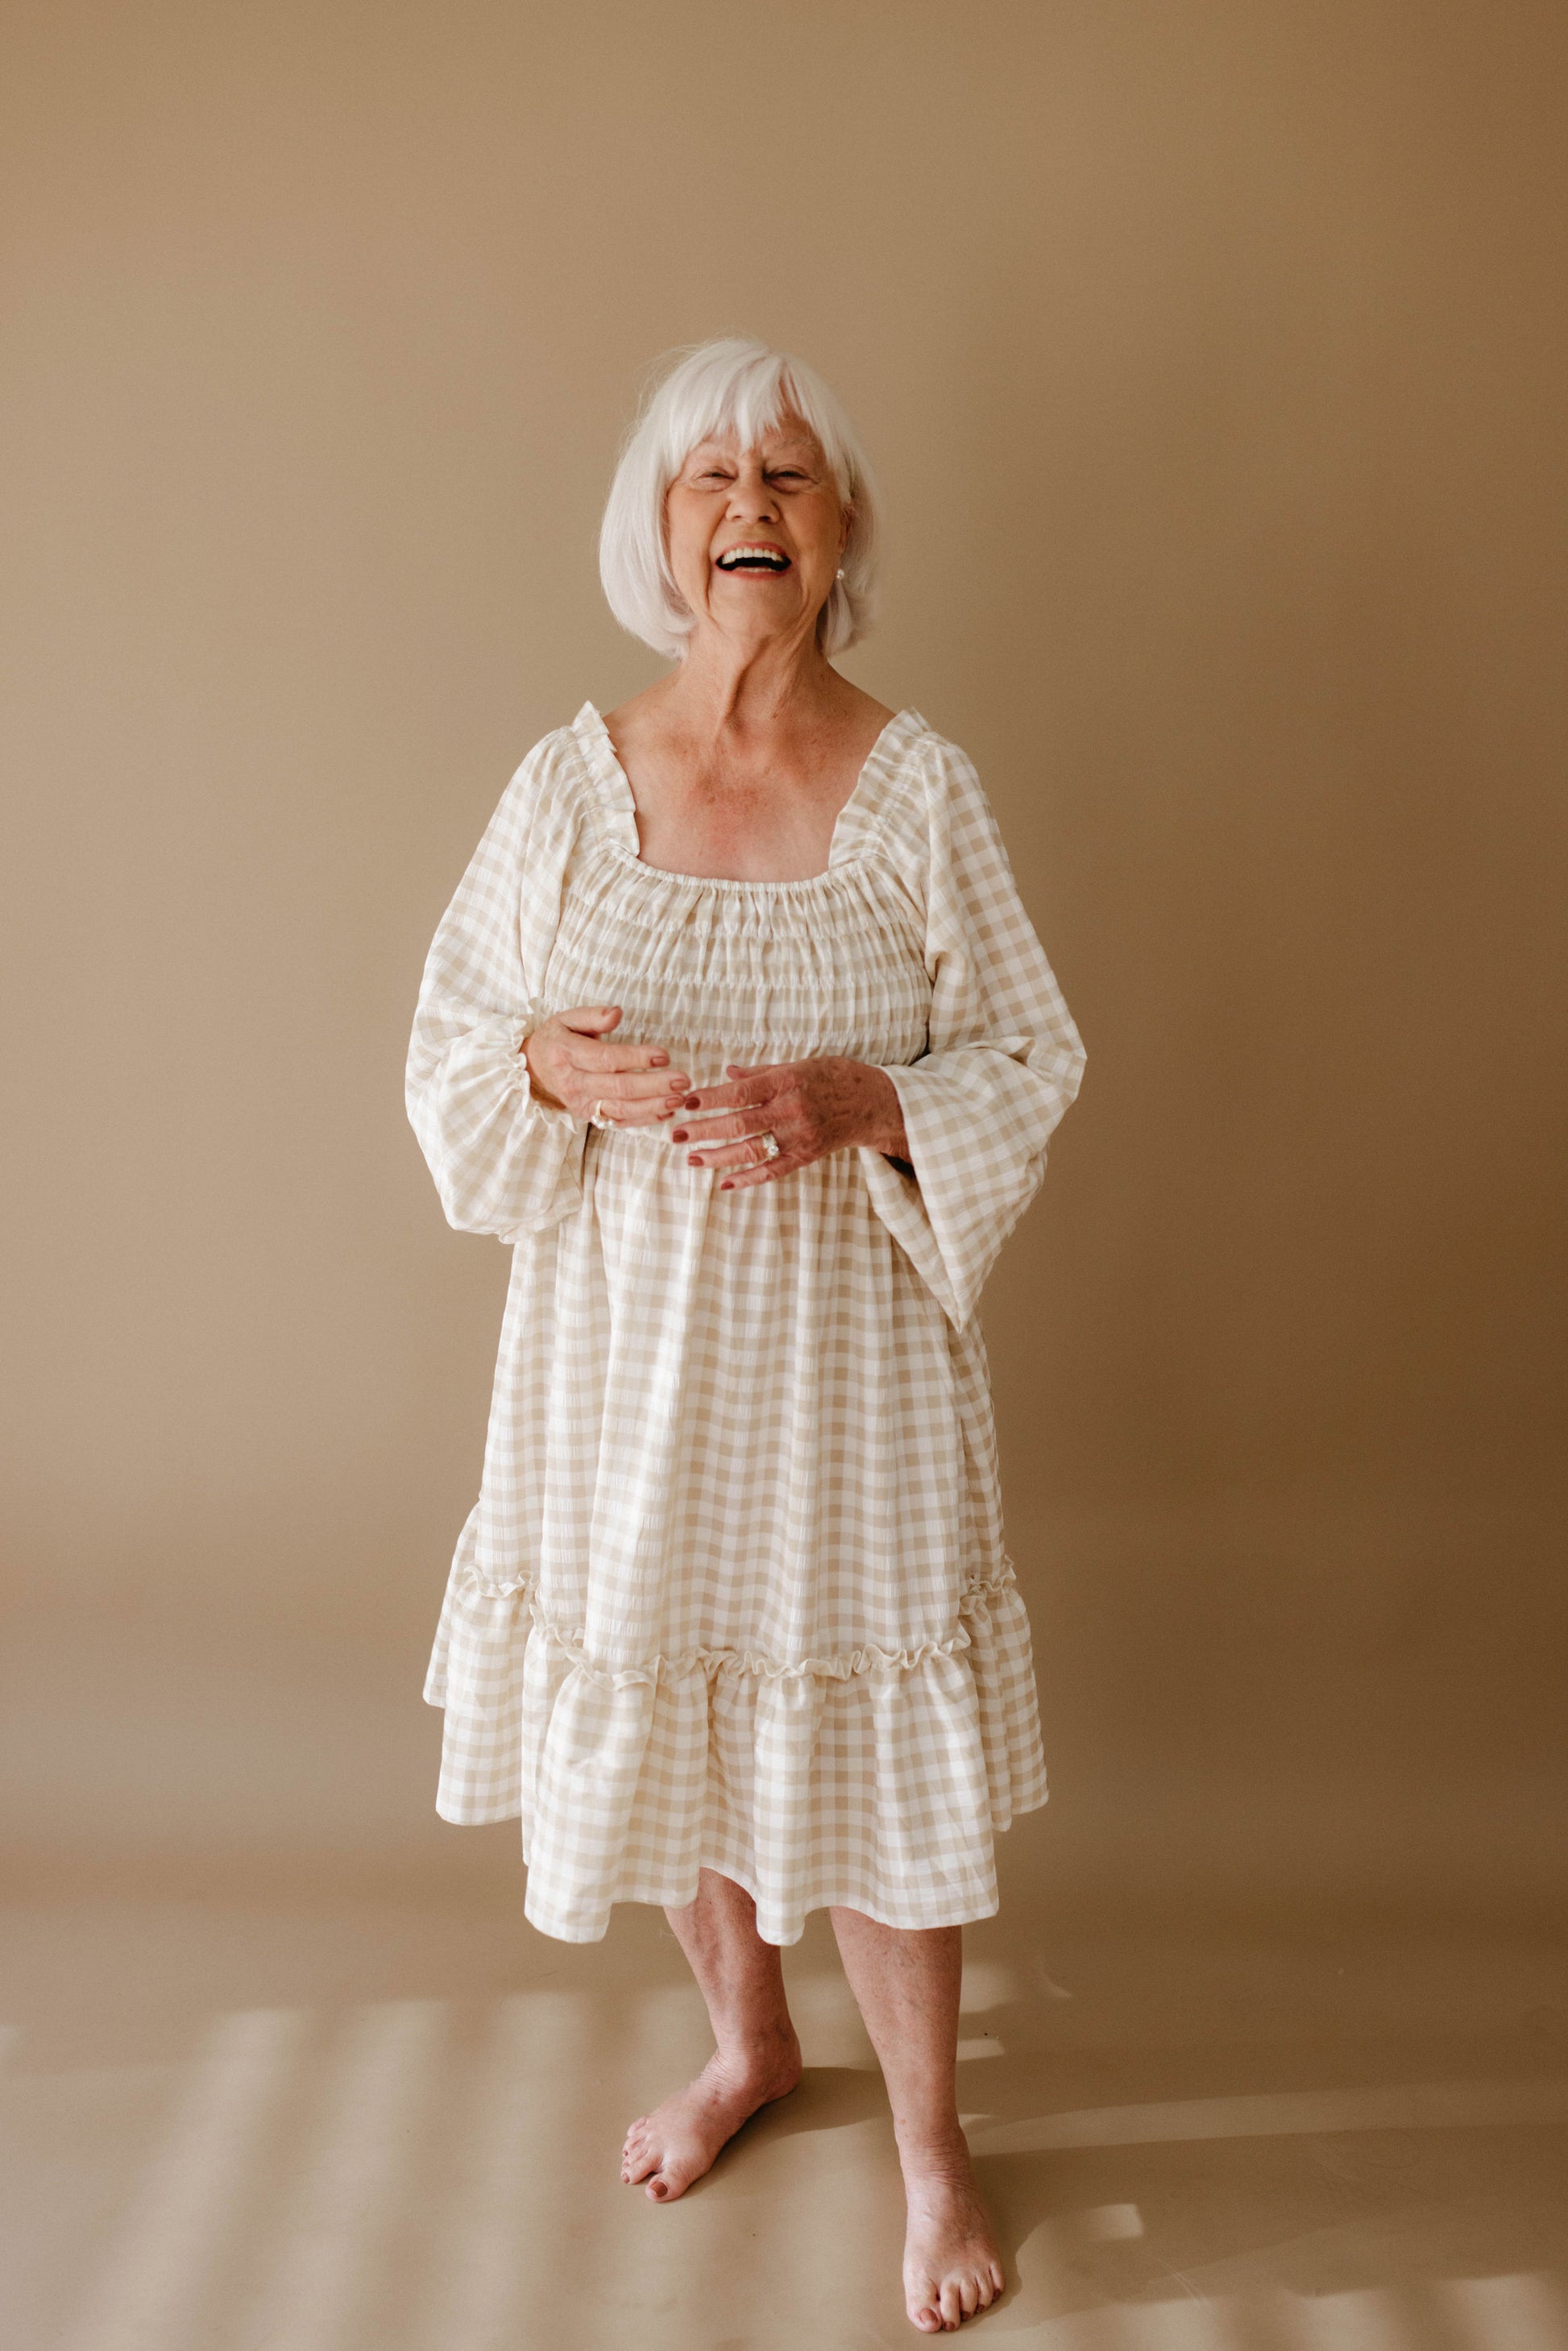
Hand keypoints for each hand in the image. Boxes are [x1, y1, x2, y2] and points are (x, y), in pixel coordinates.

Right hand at [522, 1005, 688, 1125]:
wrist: (535, 1069)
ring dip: (653, 1106)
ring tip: (680, 1099)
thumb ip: (593, 1015)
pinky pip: (619, 1122)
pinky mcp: (589, 1116)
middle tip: (682, 1081)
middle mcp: (574, 1083)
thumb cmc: (558, 1039)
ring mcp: (581, 1104)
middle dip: (653, 1086)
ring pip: (620, 1110)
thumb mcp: (568, 1018)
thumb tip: (617, 1013)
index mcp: (567, 1054)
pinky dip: (645, 1119)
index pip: (606, 1059)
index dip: (636, 1059)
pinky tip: (667, 1111)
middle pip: (618, 1088)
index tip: (664, 1055)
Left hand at [670, 1057, 908, 1189]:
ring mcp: (799, 1135)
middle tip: (676, 1134)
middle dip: (705, 1129)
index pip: (740, 1092)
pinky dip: (748, 1179)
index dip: (710, 1098)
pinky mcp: (806, 1155)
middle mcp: (791, 1109)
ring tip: (692, 1158)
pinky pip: (773, 1171)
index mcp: (787, 1081)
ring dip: (719, 1156)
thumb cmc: (833, 1077)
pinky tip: (725, 1184)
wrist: (873, 1103)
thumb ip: (761, 1072)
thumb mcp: (799, 1064)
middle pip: (740, 1122)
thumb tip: (727, 1073)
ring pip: (752, 1149)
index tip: (685, 1103)